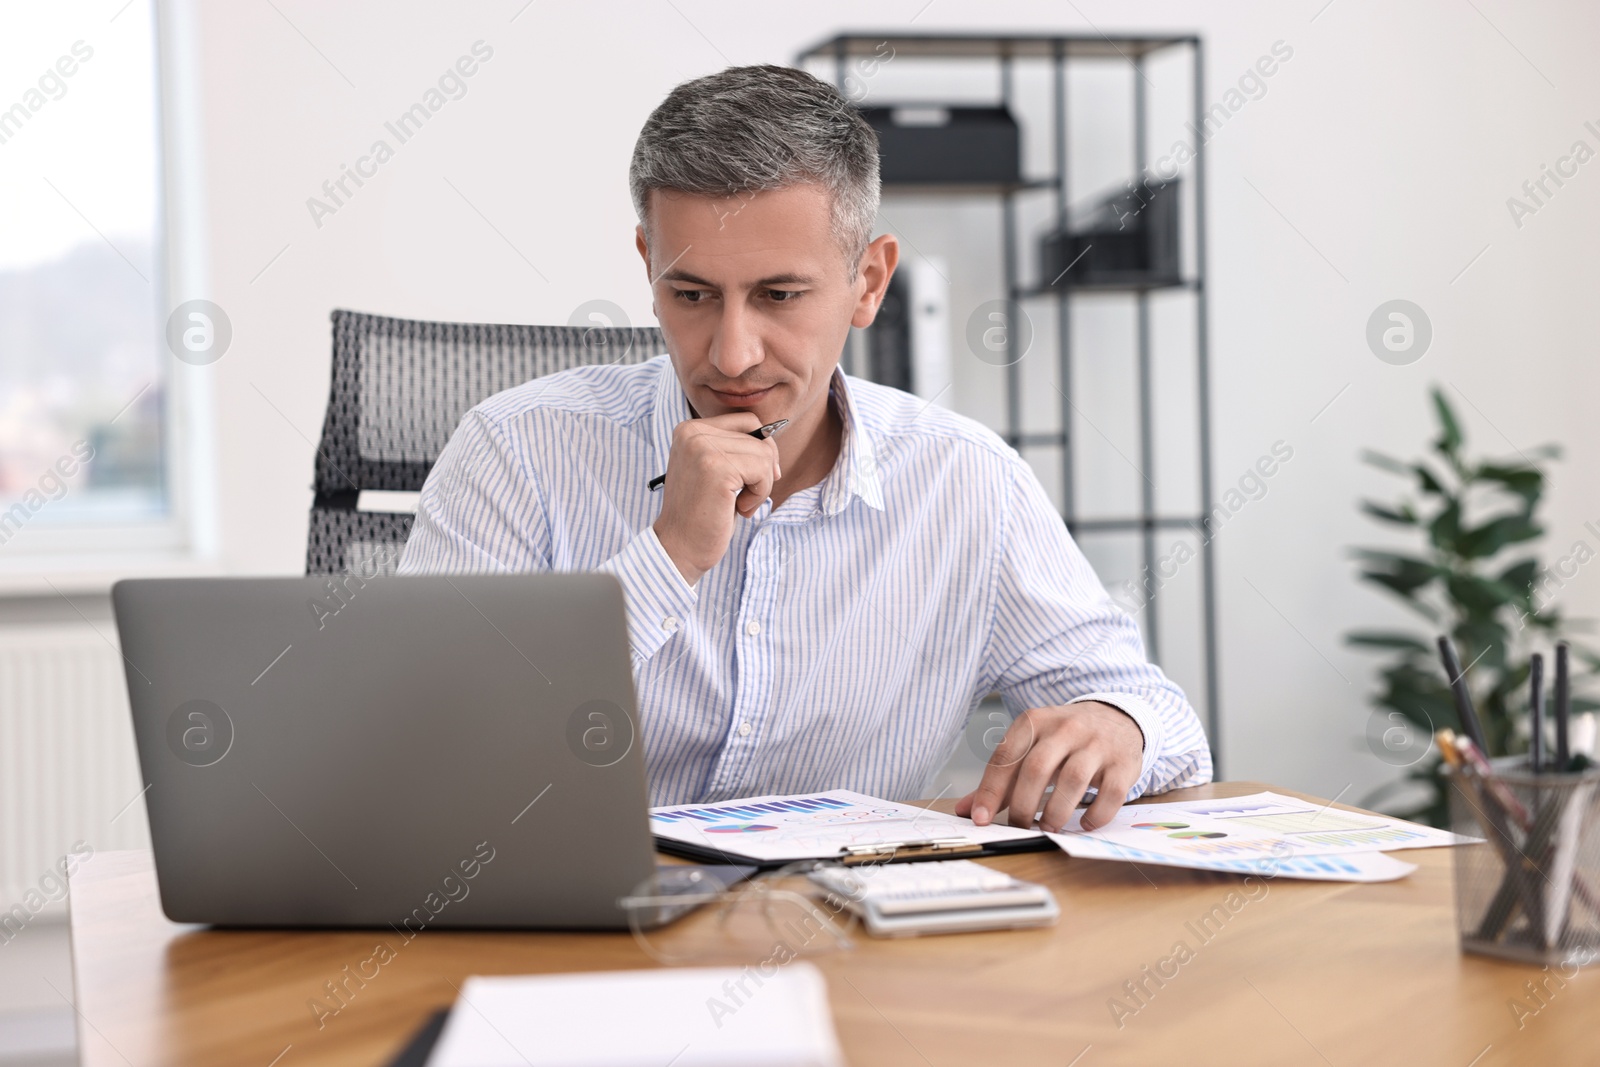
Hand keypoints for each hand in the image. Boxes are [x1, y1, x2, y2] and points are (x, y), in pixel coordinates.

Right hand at [652, 413, 780, 585]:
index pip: (747, 421)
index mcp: (689, 429)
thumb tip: (773, 432)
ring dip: (760, 485)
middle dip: (763, 469)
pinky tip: (739, 509)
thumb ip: (733, 446)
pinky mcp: (717, 467)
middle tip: (746, 495)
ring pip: (764, 454)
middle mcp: (692, 432)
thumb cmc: (702, 513)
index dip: (761, 449)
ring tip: (738, 504)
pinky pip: (762, 471)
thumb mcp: (714, 468)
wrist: (680, 547)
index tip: (755, 477)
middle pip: (758, 436)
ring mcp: (703, 448)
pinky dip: (759, 494)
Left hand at [954, 701, 1144, 832]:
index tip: (980, 819)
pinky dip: (1095, 815)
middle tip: (1019, 827)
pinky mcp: (1123, 762)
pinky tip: (1084, 824)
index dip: (990, 791)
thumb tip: (967, 810)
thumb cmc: (1064, 740)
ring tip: (1048, 828)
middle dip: (1023, 805)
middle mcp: (1065, 728)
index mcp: (1034, 722)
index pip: (1006, 757)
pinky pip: (1110, 793)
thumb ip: (1000, 779)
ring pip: (1073, 779)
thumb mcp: (1030, 748)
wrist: (1115, 718)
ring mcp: (1097, 744)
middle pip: (1037, 768)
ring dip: (1056, 812)